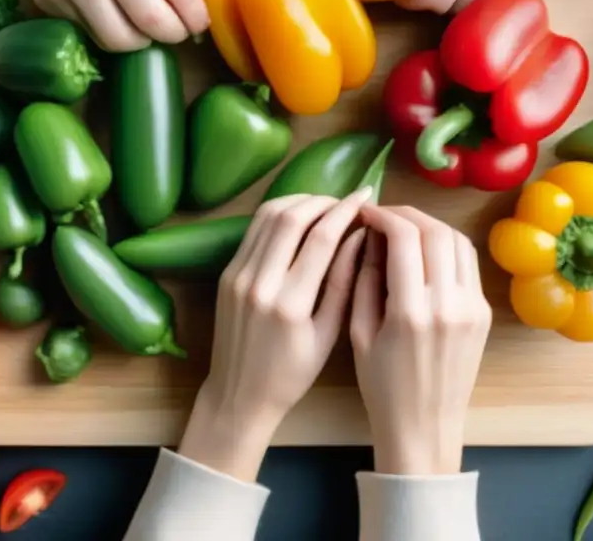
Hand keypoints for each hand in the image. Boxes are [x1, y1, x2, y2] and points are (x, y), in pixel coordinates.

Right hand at [28, 0, 208, 51]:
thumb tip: (191, 14)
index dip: (195, 20)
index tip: (197, 24)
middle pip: (149, 23)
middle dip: (171, 35)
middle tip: (173, 31)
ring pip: (116, 40)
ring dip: (138, 40)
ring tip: (142, 26)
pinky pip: (88, 31)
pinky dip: (106, 28)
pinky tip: (110, 9)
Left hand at [178, 190, 370, 480]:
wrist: (238, 394)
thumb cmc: (292, 374)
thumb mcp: (328, 335)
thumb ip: (344, 284)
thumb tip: (360, 237)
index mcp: (291, 304)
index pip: (322, 238)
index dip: (346, 211)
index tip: (365, 198)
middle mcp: (260, 283)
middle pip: (292, 218)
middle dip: (323, 200)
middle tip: (345, 200)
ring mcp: (238, 275)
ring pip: (268, 217)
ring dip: (299, 201)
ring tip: (324, 204)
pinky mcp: (227, 273)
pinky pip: (253, 230)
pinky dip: (277, 214)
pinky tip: (297, 216)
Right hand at [351, 205, 491, 475]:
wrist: (424, 427)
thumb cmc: (381, 386)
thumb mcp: (359, 332)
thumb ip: (363, 279)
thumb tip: (368, 235)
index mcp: (410, 312)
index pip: (404, 238)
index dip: (383, 215)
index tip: (365, 212)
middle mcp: (448, 305)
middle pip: (435, 232)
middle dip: (406, 213)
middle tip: (383, 214)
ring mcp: (472, 307)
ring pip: (458, 241)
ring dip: (430, 225)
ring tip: (405, 227)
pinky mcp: (483, 313)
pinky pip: (468, 263)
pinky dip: (446, 246)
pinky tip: (425, 250)